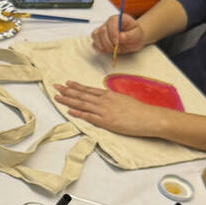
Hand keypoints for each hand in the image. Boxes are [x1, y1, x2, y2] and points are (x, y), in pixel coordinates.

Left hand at [53, 81, 173, 136]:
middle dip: (67, 91)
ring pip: (82, 104)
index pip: (88, 89)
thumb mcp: (124, 100)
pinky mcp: (106, 121)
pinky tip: (69, 110)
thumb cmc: (139, 111)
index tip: (66, 83)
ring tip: (57, 96)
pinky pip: (89, 116)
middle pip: (82, 95)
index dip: (76, 86)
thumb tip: (105, 99)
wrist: (149, 117)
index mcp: (109, 95)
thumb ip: (112, 100)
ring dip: (68, 100)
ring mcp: (104, 111)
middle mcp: (105, 101)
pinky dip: (78, 113)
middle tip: (55, 87)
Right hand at [91, 14, 146, 54]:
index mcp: (117, 19)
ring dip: (103, 46)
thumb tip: (120, 37)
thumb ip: (130, 35)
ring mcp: (102, 31)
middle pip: (101, 30)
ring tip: (112, 49)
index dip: (113, 34)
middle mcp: (107, 23)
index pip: (111, 22)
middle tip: (116, 48)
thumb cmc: (135, 34)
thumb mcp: (137, 33)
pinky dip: (99, 49)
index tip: (117, 43)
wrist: (133, 38)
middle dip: (108, 42)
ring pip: (95, 36)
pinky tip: (108, 50)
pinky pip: (94, 44)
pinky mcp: (99, 39)